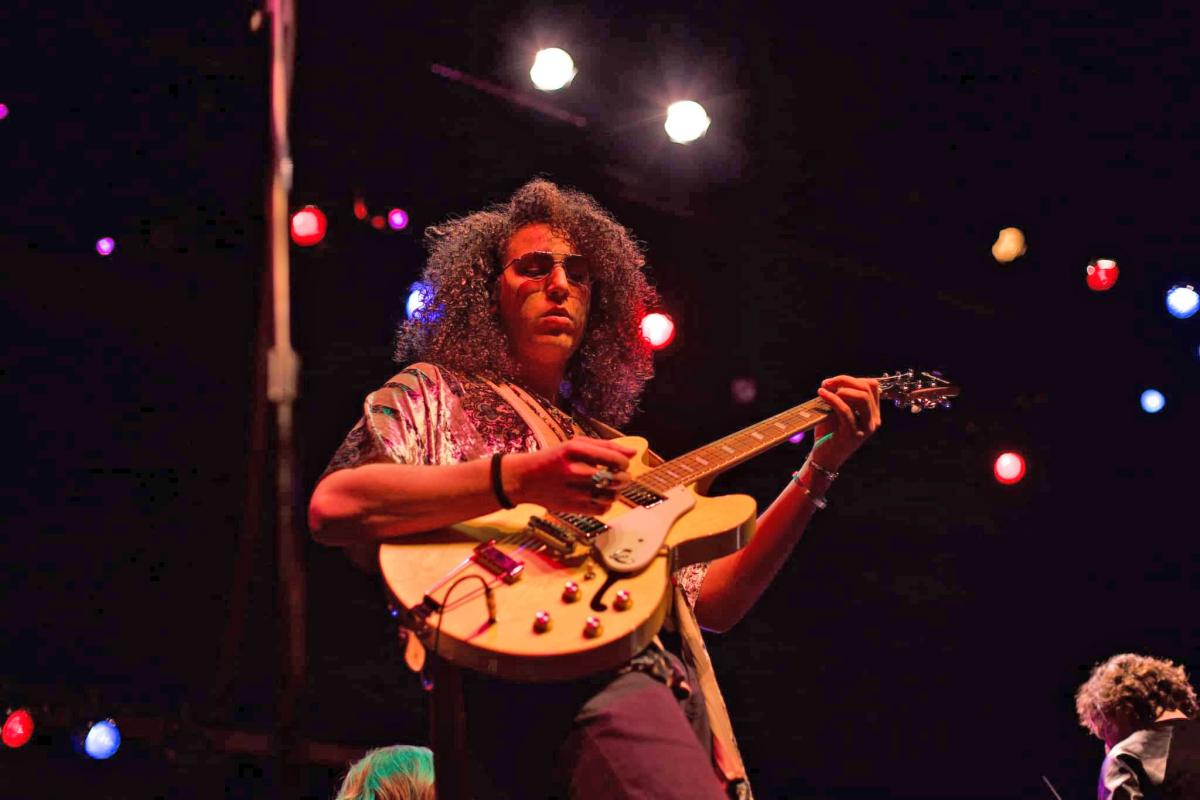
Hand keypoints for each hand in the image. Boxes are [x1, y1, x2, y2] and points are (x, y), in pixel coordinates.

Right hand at [504, 437, 635, 513]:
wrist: (523, 479)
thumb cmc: (554, 459)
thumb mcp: (574, 445)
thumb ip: (604, 446)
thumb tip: (632, 453)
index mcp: (574, 450)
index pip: (613, 459)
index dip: (624, 463)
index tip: (623, 464)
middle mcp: (572, 470)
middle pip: (614, 479)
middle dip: (624, 478)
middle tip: (621, 476)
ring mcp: (571, 491)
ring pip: (610, 496)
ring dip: (617, 492)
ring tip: (611, 487)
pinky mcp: (571, 508)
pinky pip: (601, 510)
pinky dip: (606, 504)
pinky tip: (600, 497)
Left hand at [811, 375, 881, 471]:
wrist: (823, 458)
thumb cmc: (828, 433)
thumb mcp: (836, 411)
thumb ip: (840, 397)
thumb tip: (833, 382)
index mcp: (873, 413)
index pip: (872, 386)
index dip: (851, 379)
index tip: (831, 381)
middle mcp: (874, 420)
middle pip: (867, 388)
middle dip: (845, 381)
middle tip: (826, 383)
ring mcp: (866, 428)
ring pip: (862, 397)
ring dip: (841, 388)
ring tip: (824, 389)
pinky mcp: (853, 434)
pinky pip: (845, 410)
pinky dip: (832, 399)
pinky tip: (822, 394)